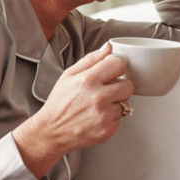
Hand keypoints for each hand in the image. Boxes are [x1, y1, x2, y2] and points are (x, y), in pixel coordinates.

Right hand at [13, 43, 133, 177]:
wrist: (51, 132)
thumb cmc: (59, 103)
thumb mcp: (69, 75)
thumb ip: (91, 59)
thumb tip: (108, 47)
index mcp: (88, 80)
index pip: (119, 65)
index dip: (116, 67)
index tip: (112, 71)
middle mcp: (98, 98)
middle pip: (128, 85)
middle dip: (119, 86)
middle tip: (107, 90)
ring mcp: (104, 116)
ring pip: (125, 102)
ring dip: (116, 102)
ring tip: (99, 105)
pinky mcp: (108, 130)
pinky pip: (121, 118)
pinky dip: (112, 117)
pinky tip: (98, 116)